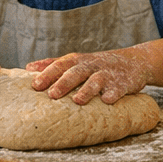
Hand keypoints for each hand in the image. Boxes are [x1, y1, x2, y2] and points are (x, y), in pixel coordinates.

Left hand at [26, 46, 153, 103]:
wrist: (133, 62)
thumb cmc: (97, 65)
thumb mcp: (77, 61)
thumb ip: (54, 64)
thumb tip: (28, 68)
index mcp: (78, 61)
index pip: (60, 65)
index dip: (48, 74)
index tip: (34, 85)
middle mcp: (92, 65)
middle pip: (76, 72)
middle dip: (64, 82)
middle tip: (51, 95)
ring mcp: (108, 73)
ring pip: (96, 80)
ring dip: (86, 90)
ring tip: (77, 100)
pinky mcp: (123, 83)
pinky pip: (118, 88)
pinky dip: (113, 93)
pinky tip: (107, 100)